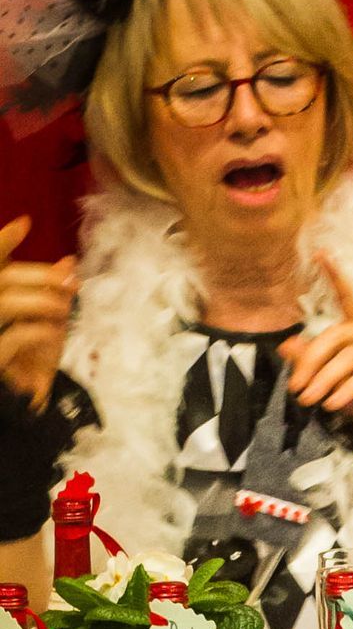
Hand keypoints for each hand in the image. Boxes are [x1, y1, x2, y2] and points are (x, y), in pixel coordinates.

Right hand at [0, 216, 76, 411]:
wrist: (13, 405)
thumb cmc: (26, 358)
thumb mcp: (41, 323)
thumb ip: (51, 293)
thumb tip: (70, 264)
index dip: (3, 241)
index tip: (26, 223)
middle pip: (2, 279)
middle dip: (38, 276)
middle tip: (70, 280)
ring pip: (4, 303)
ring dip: (38, 301)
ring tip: (64, 307)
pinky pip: (12, 338)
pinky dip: (35, 331)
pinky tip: (53, 331)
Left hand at [279, 256, 352, 424]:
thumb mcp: (331, 372)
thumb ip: (310, 358)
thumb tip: (285, 346)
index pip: (346, 296)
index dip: (335, 276)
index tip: (320, 253)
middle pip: (337, 335)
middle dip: (311, 360)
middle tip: (295, 385)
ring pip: (349, 357)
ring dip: (324, 379)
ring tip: (308, 398)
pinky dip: (344, 391)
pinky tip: (330, 403)